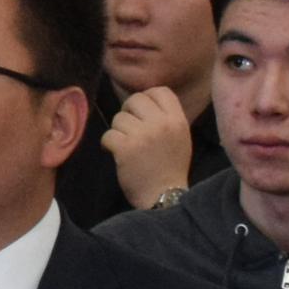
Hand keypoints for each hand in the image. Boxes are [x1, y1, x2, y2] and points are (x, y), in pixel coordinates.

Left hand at [105, 86, 200, 204]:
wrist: (165, 197)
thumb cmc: (170, 168)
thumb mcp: (179, 137)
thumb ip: (166, 117)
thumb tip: (144, 99)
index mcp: (178, 120)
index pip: (160, 91)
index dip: (147, 97)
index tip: (142, 112)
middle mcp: (161, 124)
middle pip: (136, 99)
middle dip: (128, 112)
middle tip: (129, 129)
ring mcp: (143, 135)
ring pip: (119, 118)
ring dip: (118, 131)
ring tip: (126, 146)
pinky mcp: (125, 149)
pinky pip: (108, 134)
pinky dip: (109, 144)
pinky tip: (117, 153)